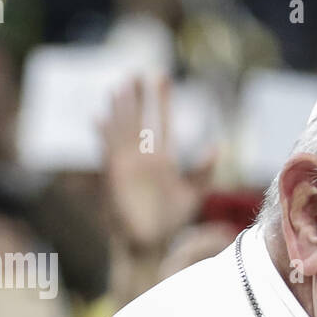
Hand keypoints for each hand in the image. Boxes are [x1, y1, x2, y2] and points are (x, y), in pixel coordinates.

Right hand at [100, 76, 213, 254]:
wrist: (149, 243)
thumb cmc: (169, 222)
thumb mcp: (192, 194)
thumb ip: (203, 171)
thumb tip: (217, 146)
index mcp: (162, 159)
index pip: (162, 122)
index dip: (162, 101)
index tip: (163, 78)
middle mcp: (143, 157)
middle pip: (141, 120)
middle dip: (140, 97)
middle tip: (140, 72)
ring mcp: (127, 165)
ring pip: (123, 130)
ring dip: (121, 109)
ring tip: (121, 86)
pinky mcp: (114, 175)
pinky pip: (107, 151)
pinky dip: (104, 135)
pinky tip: (99, 118)